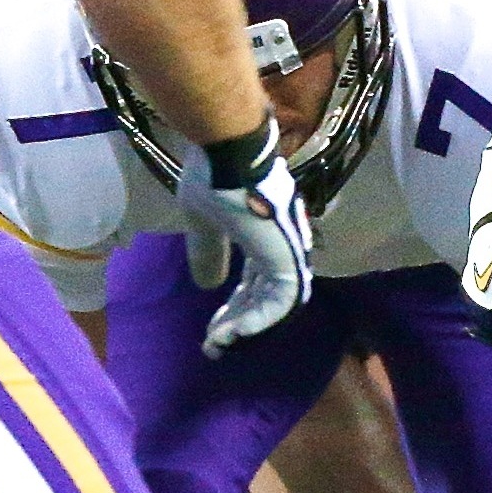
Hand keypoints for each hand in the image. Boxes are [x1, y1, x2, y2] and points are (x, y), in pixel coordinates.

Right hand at [173, 115, 314, 357]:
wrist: (227, 149)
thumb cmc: (213, 175)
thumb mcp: (204, 221)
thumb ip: (210, 252)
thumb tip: (207, 285)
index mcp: (263, 236)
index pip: (256, 283)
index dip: (237, 307)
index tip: (214, 328)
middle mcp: (281, 245)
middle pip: (265, 296)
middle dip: (238, 322)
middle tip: (214, 343)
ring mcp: (287, 250)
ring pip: (276, 304)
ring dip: (248, 327)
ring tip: (219, 343)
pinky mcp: (287, 254)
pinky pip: (282, 300)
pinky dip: (259, 320)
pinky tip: (233, 333)